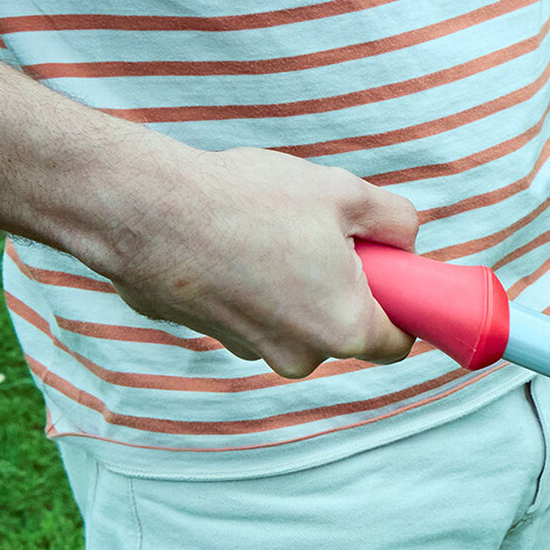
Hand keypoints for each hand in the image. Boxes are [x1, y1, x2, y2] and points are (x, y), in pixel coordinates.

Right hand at [94, 142, 420, 378]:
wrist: (142, 210)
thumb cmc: (247, 201)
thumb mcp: (345, 193)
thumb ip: (396, 221)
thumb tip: (406, 240)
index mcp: (343, 330)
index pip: (398, 343)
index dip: (403, 306)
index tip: (390, 273)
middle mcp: (299, 356)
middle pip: (343, 329)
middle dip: (343, 287)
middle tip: (322, 235)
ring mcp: (250, 350)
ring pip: (295, 321)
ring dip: (294, 284)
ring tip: (267, 233)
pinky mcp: (210, 336)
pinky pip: (251, 312)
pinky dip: (251, 285)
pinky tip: (230, 244)